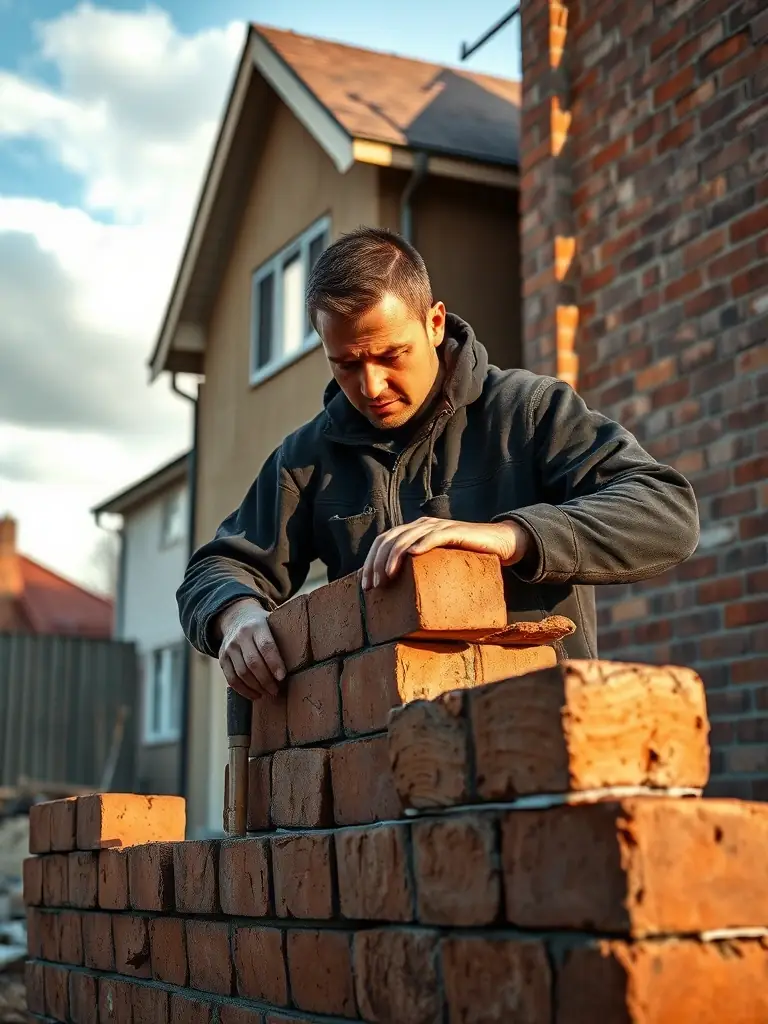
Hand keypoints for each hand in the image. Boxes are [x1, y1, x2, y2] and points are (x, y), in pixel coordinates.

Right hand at [215, 598, 285, 699]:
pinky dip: (243, 690)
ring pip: (241, 673)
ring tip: (268, 693)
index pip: (266, 646)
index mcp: (257, 626)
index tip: (282, 677)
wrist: (236, 616)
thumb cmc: (263, 624)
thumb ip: (286, 634)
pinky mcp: (222, 658)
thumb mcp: (274, 622)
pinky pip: (231, 678)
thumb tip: (306, 654)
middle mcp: (241, 636)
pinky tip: (255, 695)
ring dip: (256, 687)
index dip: (275, 663)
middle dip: (266, 680)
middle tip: (276, 691)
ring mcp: (229, 647)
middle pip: (253, 663)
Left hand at [361, 517, 530, 589]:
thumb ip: (417, 570)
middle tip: (373, 586)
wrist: (498, 543)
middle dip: (376, 563)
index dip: (370, 561)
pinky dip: (422, 544)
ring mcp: (438, 526)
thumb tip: (393, 592)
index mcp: (414, 531)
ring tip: (386, 577)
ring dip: (393, 557)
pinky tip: (413, 555)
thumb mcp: (436, 564)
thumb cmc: (466, 557)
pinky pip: (435, 536)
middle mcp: (422, 525)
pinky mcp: (455, 531)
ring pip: (407, 537)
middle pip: (389, 539)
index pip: (383, 541)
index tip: (365, 585)